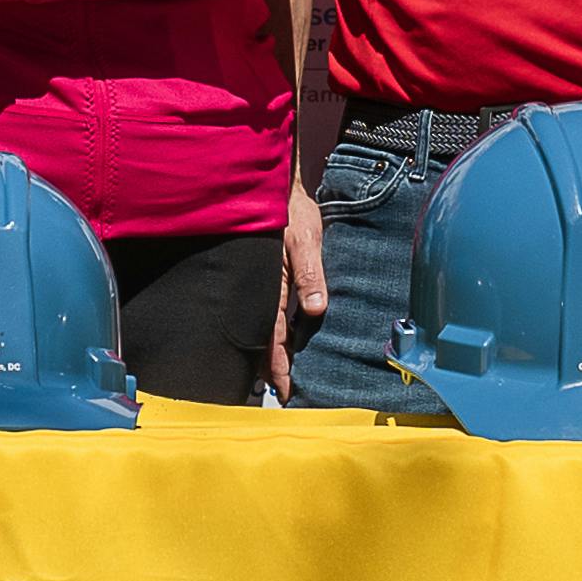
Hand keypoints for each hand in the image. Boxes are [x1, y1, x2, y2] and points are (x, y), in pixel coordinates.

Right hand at [275, 186, 326, 400]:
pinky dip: (277, 331)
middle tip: (283, 394)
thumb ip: (310, 275)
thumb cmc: (290, 210)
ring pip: (267, 328)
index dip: (277, 367)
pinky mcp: (271, 275)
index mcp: (272, 286)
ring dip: (273, 352)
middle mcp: (265, 290)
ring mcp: (266, 284)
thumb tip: (316, 310)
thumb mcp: (305, 241)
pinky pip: (272, 311)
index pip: (273, 338)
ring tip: (280, 376)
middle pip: (265, 339)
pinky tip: (285, 339)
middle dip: (271, 368)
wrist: (275, 186)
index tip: (284, 392)